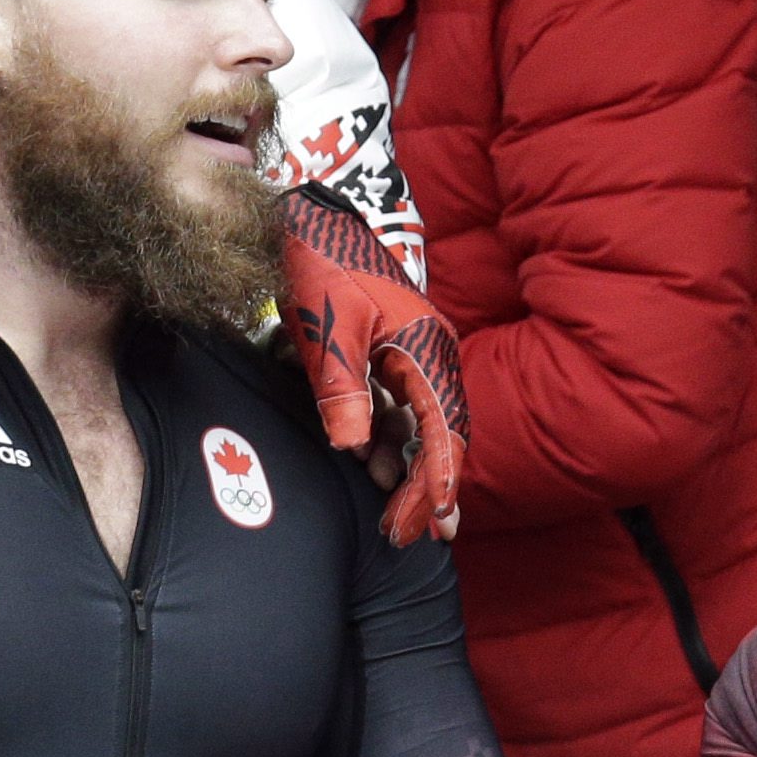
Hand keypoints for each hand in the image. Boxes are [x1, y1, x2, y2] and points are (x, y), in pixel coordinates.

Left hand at [278, 185, 466, 546]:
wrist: (310, 218)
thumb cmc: (322, 268)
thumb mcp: (327, 331)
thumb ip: (342, 390)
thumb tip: (355, 447)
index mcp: (427, 351)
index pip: (445, 431)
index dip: (440, 482)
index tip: (434, 525)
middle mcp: (432, 357)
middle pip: (442, 438)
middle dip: (426, 491)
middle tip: (405, 537)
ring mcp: (416, 356)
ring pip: (423, 428)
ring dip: (407, 471)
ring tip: (389, 515)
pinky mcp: (395, 356)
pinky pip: (403, 410)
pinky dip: (391, 442)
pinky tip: (372, 464)